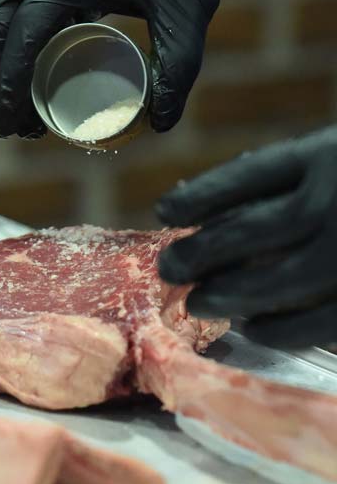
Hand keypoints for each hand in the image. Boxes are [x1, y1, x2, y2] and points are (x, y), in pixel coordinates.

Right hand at [0, 0, 225, 138]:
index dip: (9, 85)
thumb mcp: (186, 10)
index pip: (21, 35)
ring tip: (26, 100)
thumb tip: (161, 122)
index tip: (6, 125)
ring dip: (6, 56)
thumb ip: (177, 66)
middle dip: (2, 75)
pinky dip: (21, 34)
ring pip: (2, 10)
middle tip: (17, 120)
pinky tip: (42, 61)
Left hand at [157, 125, 336, 347]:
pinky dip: (280, 329)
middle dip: (198, 253)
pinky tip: (254, 330)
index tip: (164, 213)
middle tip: (168, 269)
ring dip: (228, 294)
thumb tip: (212, 210)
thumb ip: (293, 175)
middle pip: (246, 232)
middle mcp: (336, 200)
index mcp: (328, 154)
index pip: (245, 178)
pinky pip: (319, 321)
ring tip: (199, 302)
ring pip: (274, 281)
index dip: (198, 198)